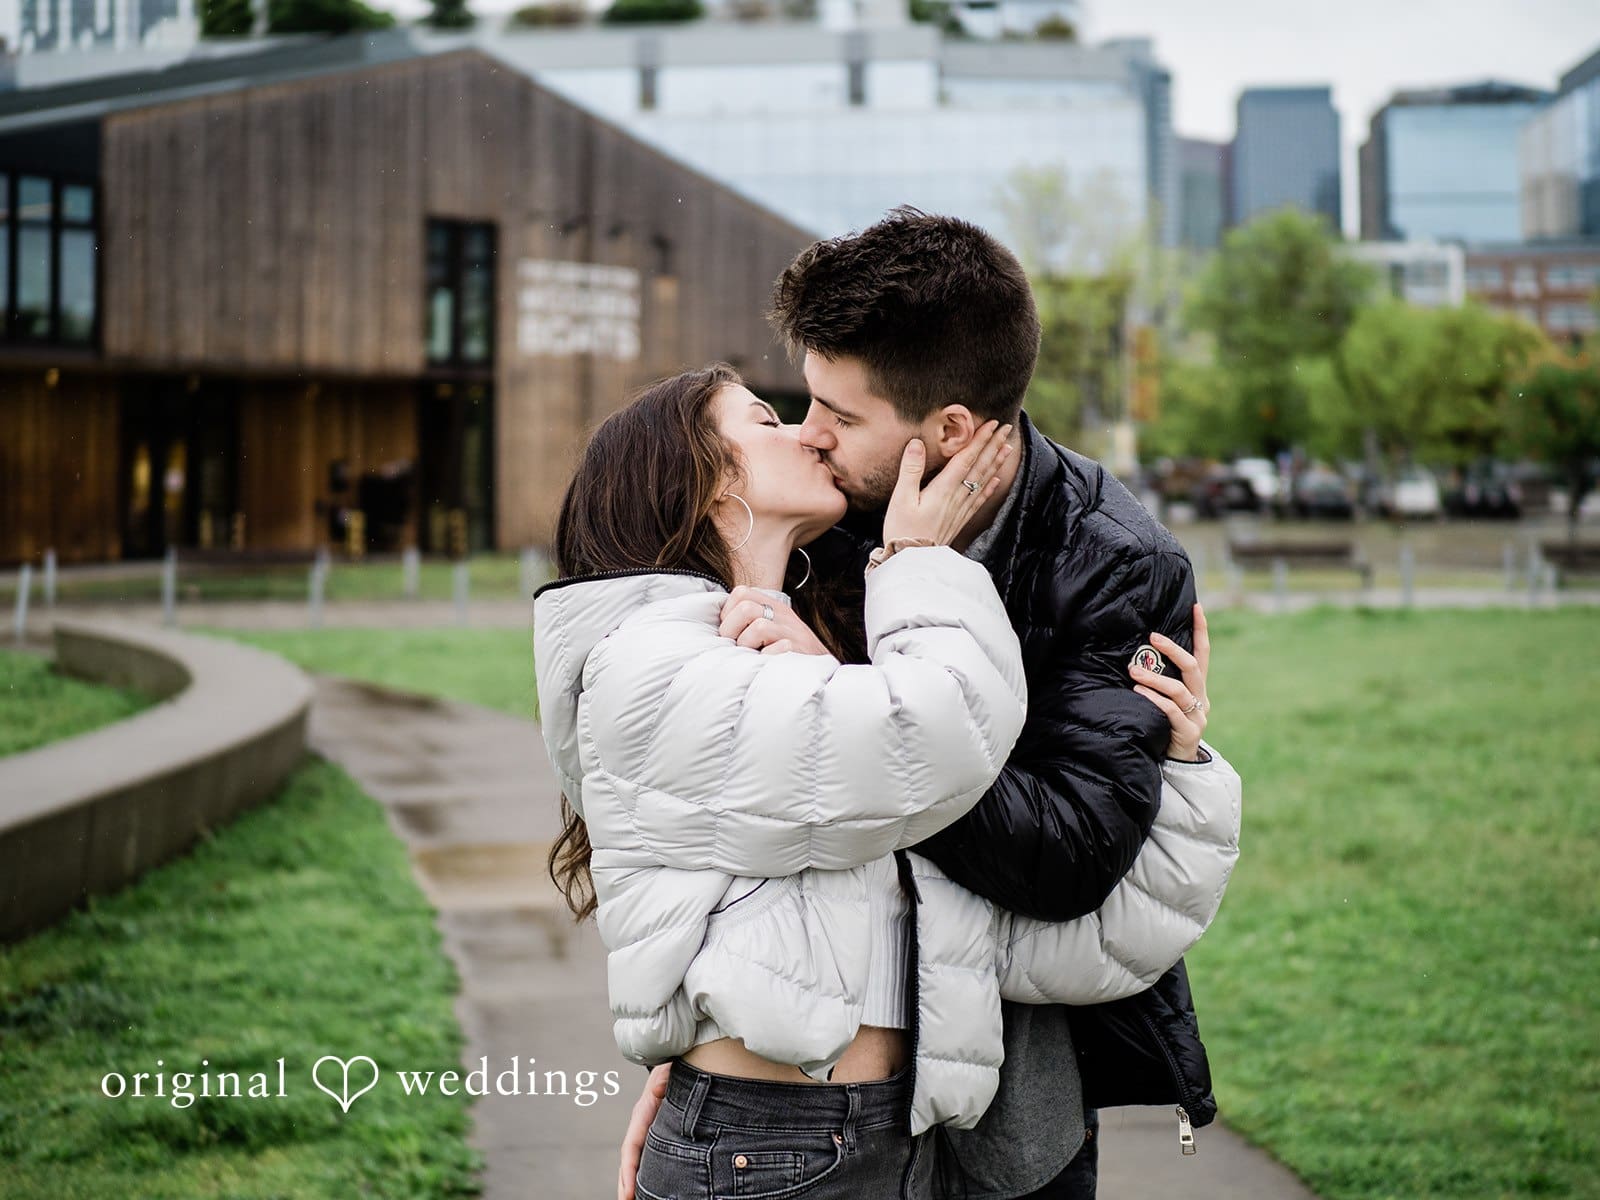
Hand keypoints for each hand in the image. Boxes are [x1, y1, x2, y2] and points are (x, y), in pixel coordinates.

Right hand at [617, 1064, 669, 1199]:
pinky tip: (648, 1186)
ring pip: (637, 1159)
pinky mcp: (658, 1131)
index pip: (631, 1146)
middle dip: (625, 1182)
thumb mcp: (670, 1070)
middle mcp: (641, 1123)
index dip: (629, 1170)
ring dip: (632, 1180)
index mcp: (642, 1112)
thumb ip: (665, 1078)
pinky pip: (649, 1154)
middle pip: (630, 1158)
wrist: (678, 1060)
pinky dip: (645, 1171)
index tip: (628, 1193)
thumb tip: (657, 1089)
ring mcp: (648, 1128)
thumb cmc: (675, 1066)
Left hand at [719, 587, 830, 655]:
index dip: (727, 613)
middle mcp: (784, 616)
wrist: (823, 673)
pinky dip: (763, 661)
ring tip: (751, 657)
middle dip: (731, 630)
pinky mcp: (798, 652)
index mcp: (775, 607)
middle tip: (736, 647)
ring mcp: (793, 633)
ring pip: (758, 627)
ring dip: (746, 647)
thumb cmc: (789, 655)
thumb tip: (718, 627)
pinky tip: (765, 665)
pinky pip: (771, 652)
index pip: (741, 592)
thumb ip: (751, 621)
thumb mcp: (774, 630)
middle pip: (745, 607)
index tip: (731, 632)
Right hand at [881, 421, 1012, 547]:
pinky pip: (979, 500)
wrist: (912, 562)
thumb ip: (910, 470)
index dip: (979, 440)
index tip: (990, 424)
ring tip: (1007, 447)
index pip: (966, 459)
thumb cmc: (902, 530)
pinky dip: (989, 487)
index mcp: (943, 489)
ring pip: (983, 481)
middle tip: (1005, 428)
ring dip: (996, 462)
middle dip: (992, 446)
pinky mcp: (960, 520)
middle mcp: (957, 498)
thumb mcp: (901, 499)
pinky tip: (996, 479)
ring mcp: (961, 510)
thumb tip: (917, 444)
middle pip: (979, 467)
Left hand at [1129, 603, 1211, 761]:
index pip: (1203, 653)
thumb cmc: (1167, 724)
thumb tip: (1138, 655)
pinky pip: (1170, 711)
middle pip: (1192, 667)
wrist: (1180, 762)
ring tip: (1133, 671)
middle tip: (1152, 637)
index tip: (1196, 606)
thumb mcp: (1170, 700)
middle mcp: (1201, 698)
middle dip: (1173, 650)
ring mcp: (1197, 716)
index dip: (1201, 630)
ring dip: (1154, 678)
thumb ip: (1163, 680)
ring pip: (1178, 690)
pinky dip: (1154, 699)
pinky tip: (1139, 692)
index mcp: (1198, 687)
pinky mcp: (1188, 732)